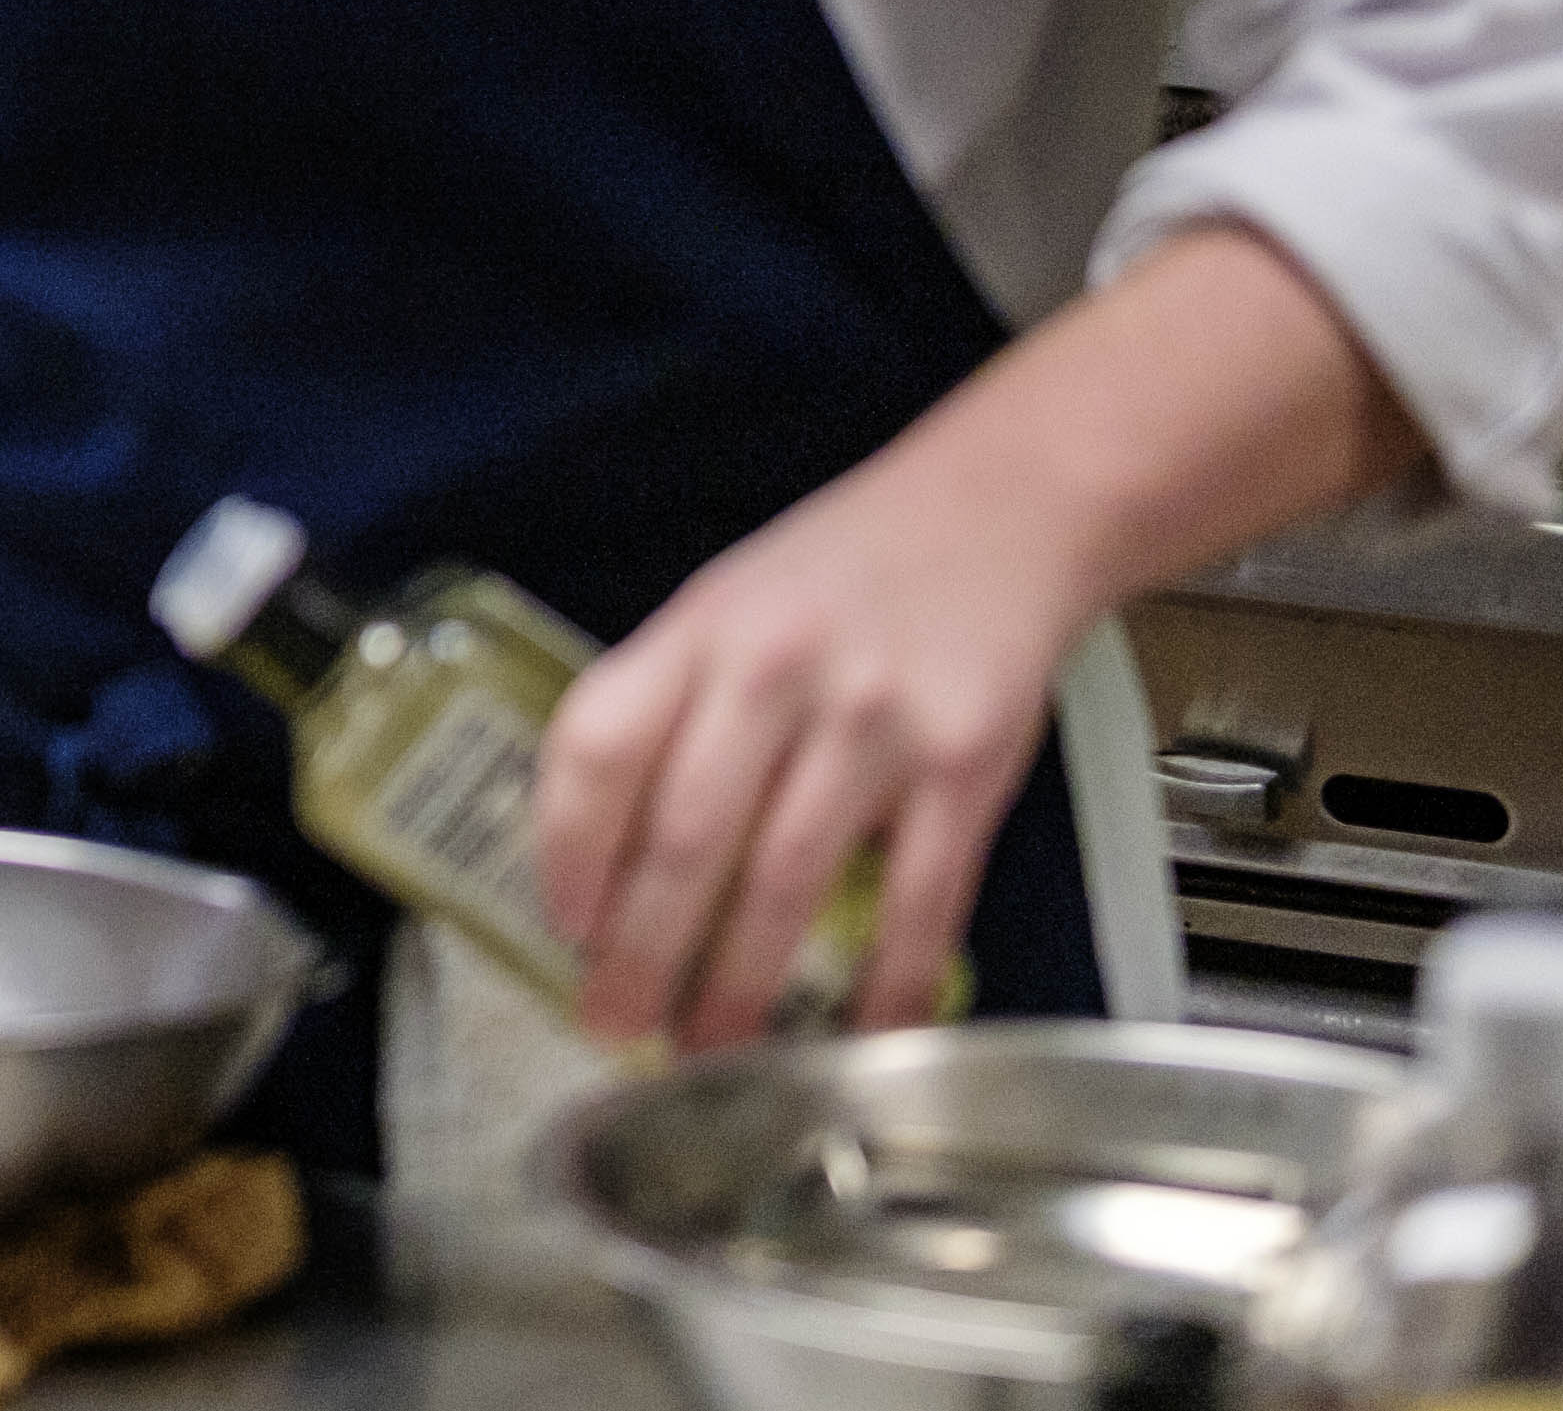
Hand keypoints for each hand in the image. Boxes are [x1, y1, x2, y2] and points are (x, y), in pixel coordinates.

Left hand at [529, 219, 1423, 1047]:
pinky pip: (914, 904)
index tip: (561, 926)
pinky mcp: (965, 771)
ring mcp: (872, 725)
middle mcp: (773, 675)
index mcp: (698, 632)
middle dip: (639, 951)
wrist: (1001, 515)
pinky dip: (880, 985)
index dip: (566, 847)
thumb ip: (673, 705)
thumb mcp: (728, 605)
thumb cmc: (843, 572)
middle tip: (614, 1025)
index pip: (598, 744)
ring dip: (739, 983)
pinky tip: (849, 1039)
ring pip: (783, 882)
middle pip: (682, 837)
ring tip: (708, 1048)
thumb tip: (606, 853)